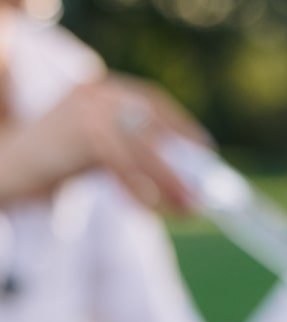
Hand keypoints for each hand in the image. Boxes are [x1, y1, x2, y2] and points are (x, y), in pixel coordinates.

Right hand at [4, 75, 205, 211]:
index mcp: (100, 89)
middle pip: (151, 126)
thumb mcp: (97, 148)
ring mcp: (84, 112)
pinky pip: (123, 166)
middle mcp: (93, 94)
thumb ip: (133, 149)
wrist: (8, 170)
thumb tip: (187, 174)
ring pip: (141, 149)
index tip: (206, 149)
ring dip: (169, 183)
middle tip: (202, 195)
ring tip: (187, 208)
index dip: (182, 125)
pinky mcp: (78, 137)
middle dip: (181, 163)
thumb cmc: (56, 165)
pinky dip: (141, 190)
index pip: (151, 100)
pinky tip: (151, 208)